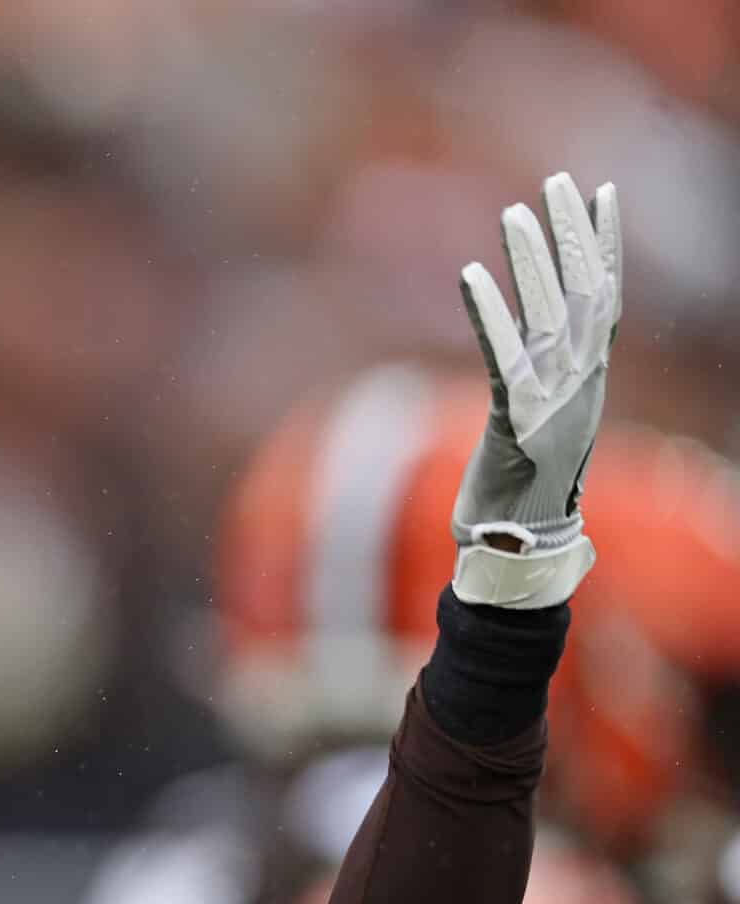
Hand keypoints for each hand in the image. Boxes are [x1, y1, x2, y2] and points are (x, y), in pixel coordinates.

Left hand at [451, 172, 622, 607]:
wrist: (516, 544)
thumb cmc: (520, 480)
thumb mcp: (540, 414)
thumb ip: (541, 368)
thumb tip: (534, 327)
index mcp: (590, 374)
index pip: (608, 293)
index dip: (607, 242)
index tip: (602, 192)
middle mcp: (581, 381)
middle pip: (585, 291)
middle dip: (572, 234)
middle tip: (555, 182)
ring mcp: (553, 401)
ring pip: (549, 315)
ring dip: (531, 261)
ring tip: (513, 213)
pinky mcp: (515, 422)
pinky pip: (503, 357)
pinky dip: (490, 315)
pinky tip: (471, 275)